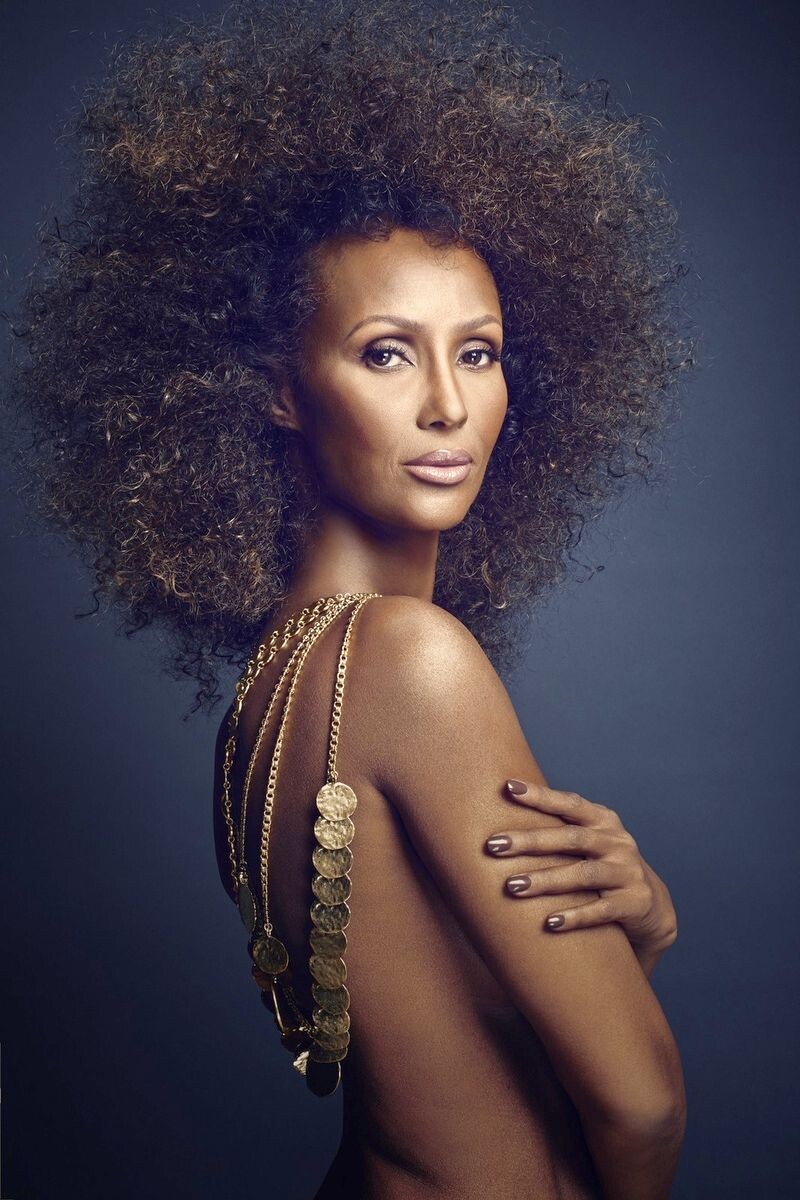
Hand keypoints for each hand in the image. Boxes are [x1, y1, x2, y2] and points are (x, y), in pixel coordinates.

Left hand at [484, 779, 677, 956]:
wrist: (651, 907)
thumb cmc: (603, 866)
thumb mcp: (588, 843)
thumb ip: (557, 829)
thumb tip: (500, 812)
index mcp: (603, 821)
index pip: (569, 804)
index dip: (540, 795)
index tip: (508, 788)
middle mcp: (617, 842)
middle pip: (571, 838)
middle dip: (530, 840)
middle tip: (493, 845)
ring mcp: (628, 872)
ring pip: (583, 874)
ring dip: (546, 880)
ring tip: (513, 886)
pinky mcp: (634, 903)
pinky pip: (602, 910)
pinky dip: (576, 916)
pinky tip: (550, 923)